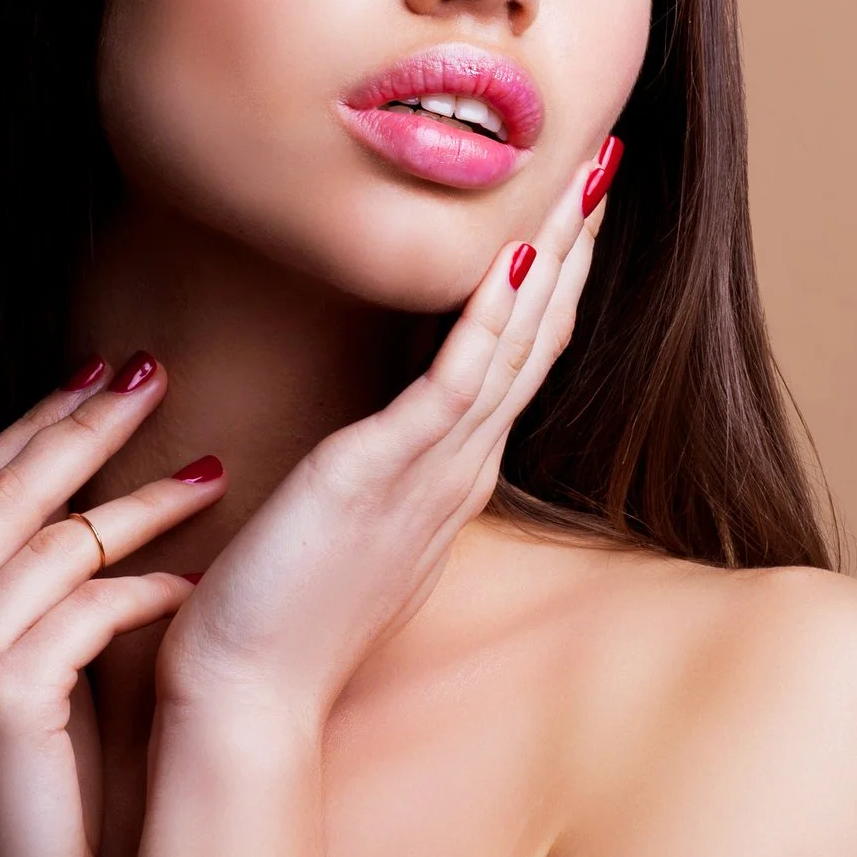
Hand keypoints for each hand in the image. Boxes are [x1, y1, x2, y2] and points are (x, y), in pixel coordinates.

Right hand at [0, 358, 226, 856]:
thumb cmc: (22, 807)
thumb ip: (11, 600)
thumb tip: (78, 507)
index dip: (30, 425)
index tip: (92, 374)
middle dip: (82, 423)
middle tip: (152, 371)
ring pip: (50, 543)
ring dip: (141, 502)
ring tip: (212, 474)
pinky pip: (84, 611)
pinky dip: (145, 590)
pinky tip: (192, 586)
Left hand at [155, 138, 618, 726]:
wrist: (250, 696)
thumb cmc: (284, 614)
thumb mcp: (352, 522)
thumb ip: (382, 468)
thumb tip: (384, 432)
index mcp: (453, 473)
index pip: (521, 353)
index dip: (556, 274)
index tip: (578, 202)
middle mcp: (460, 467)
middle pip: (537, 335)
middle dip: (574, 243)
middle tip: (606, 160)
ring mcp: (431, 472)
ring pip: (512, 344)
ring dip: (552, 255)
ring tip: (584, 180)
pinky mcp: (381, 477)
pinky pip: (452, 386)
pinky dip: (488, 320)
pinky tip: (514, 259)